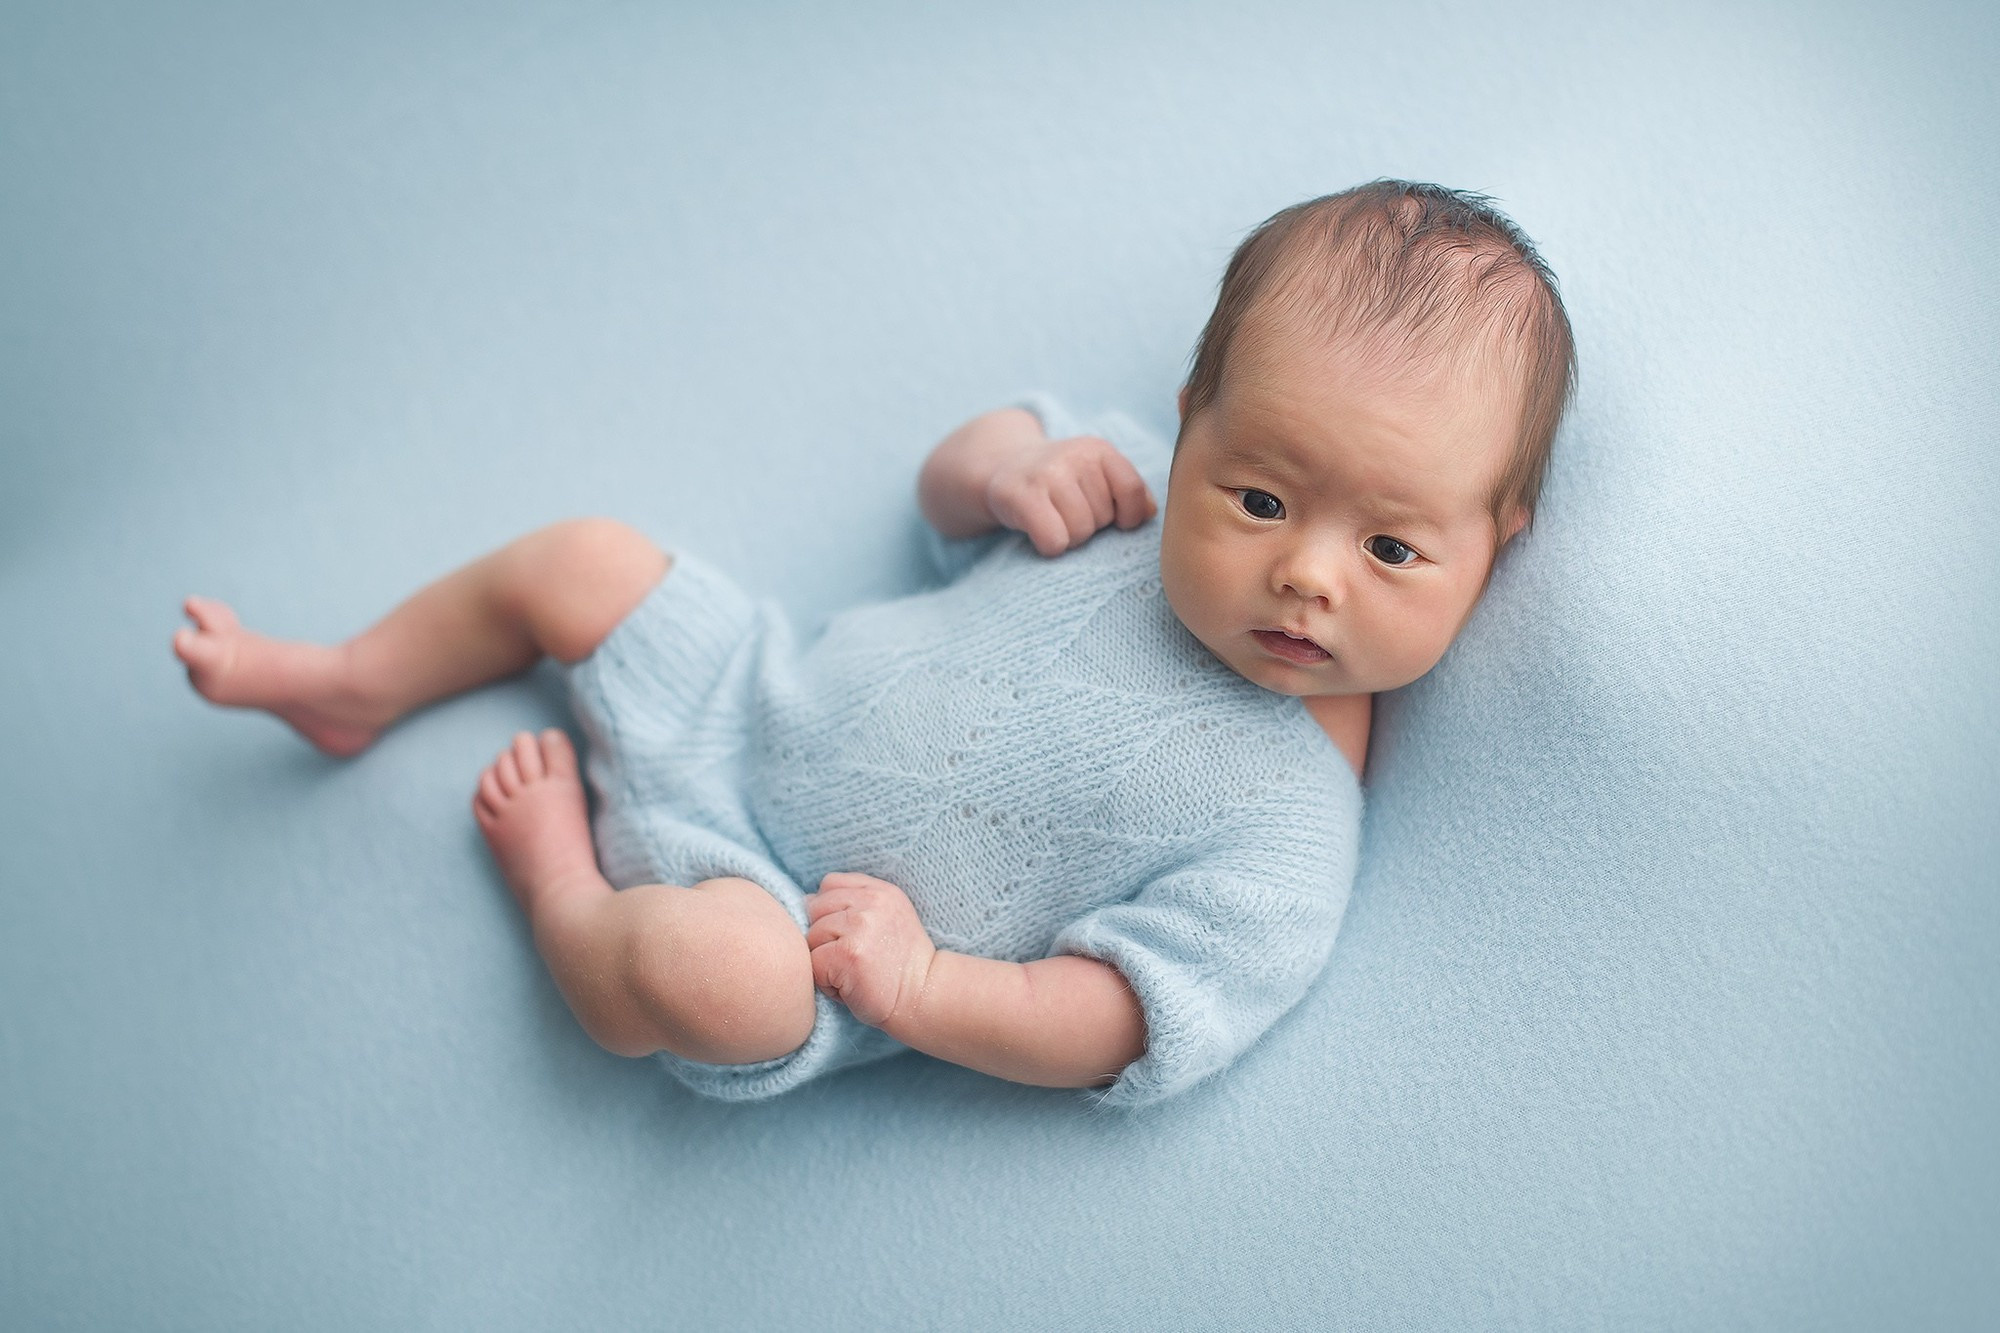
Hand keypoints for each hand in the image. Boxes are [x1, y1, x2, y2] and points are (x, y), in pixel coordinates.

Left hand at [805, 873, 937, 1030]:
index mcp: (880, 891)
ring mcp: (859, 927)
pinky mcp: (847, 954)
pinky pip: (813, 963)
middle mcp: (871, 903)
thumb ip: (855, 902)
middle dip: (824, 936)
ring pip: (811, 937)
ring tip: (852, 972)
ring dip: (824, 960)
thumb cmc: (899, 965)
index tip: (849, 934)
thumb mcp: (888, 918)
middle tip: (852, 957)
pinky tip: (849, 986)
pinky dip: (825, 981)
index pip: (830, 883)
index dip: (829, 909)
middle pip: (815, 909)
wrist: (923, 996)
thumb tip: (807, 901)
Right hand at [984, 434, 1155, 556]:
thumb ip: (1128, 491)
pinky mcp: (1020, 496)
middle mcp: (1074, 456)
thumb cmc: (1060, 480)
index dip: (1127, 515)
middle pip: (1103, 518)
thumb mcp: (1096, 474)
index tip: (1113, 519)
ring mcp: (1046, 474)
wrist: (1002, 466)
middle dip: (1089, 525)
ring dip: (1068, 537)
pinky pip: (1054, 541)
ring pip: (1079, 533)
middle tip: (1066, 512)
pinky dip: (1049, 546)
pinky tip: (1038, 531)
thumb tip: (1149, 513)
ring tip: (1053, 519)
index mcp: (1099, 450)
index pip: (1132, 491)